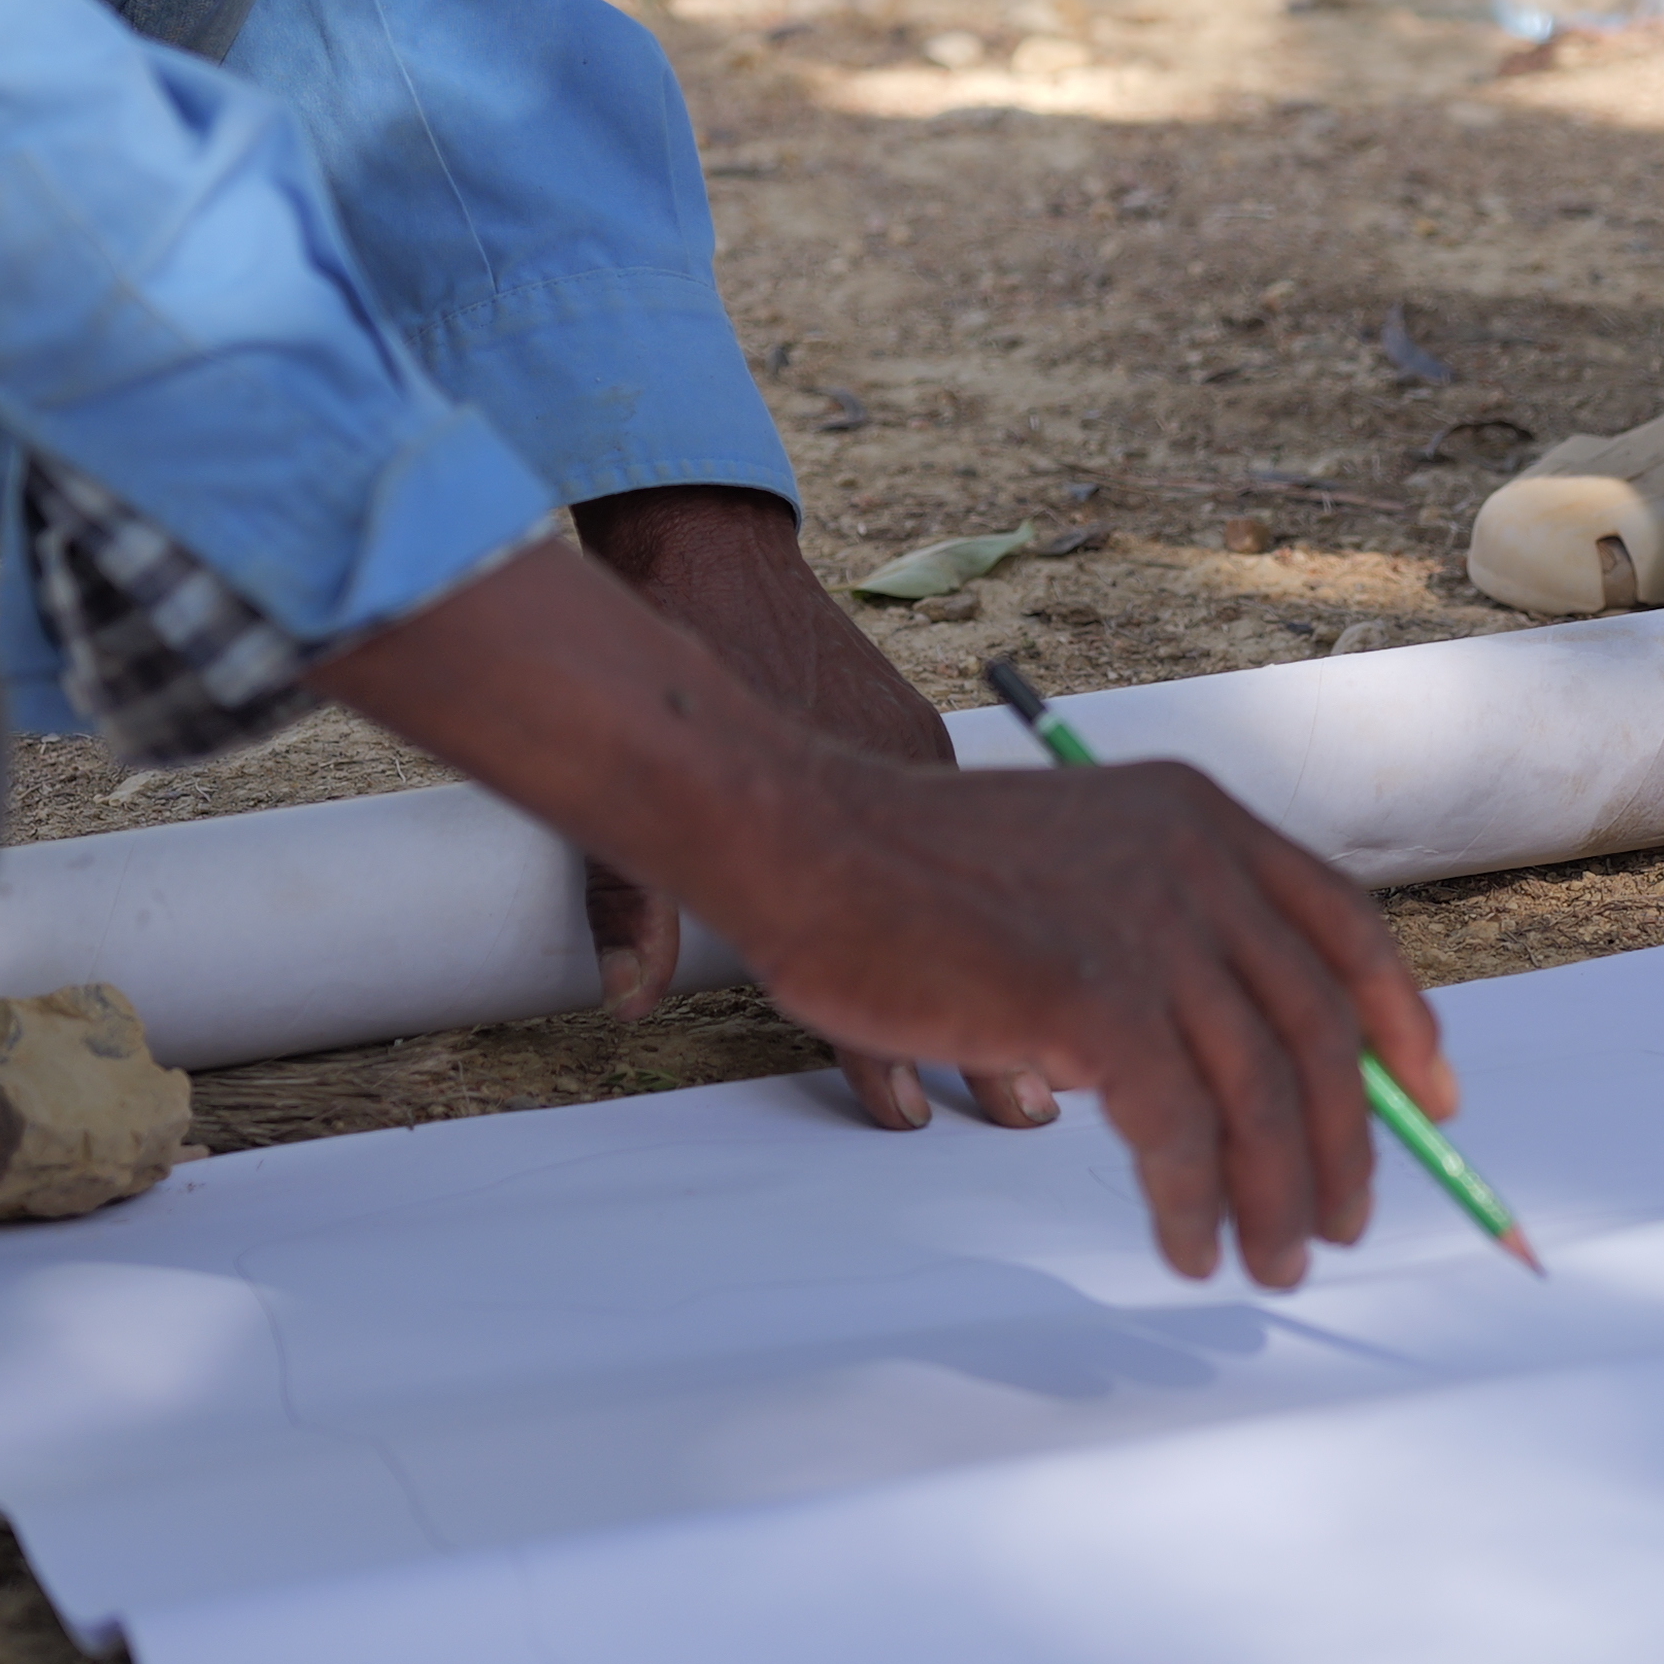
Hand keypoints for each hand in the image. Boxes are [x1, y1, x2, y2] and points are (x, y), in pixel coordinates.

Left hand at [573, 483, 1053, 1134]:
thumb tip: (626, 1002)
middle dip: (990, 1024)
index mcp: (840, 810)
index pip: (875, 962)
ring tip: (1037, 1044)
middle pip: (955, 935)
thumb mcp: (655, 785)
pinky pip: (961, 830)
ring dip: (997, 956)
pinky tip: (992, 932)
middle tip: (1025, 1106)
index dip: (889, 1047)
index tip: (907, 1109)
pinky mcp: (921, 731)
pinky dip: (979, 885)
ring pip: (973, 884)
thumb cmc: (686, 659)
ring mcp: (922, 756)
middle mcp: (906, 784)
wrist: (712, 553)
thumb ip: (637, 898)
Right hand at [715, 737, 1446, 1290]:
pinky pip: (1180, 1130)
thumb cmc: (922, 873)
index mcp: (1202, 819)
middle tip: (1345, 1223)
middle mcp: (1196, 861)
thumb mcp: (1083, 865)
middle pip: (1321, 1024)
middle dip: (1350, 1141)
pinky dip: (1196, 1203)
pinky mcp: (1095, 996)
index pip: (1345, 928)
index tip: (1432, 1103)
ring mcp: (1150, 926)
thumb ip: (1167, 926)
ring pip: (1264, 1089)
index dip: (1403, 1022)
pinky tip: (1190, 1246)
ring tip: (1275, 1265)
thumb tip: (1249, 1054)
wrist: (814, 846)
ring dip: (1280, 1195)